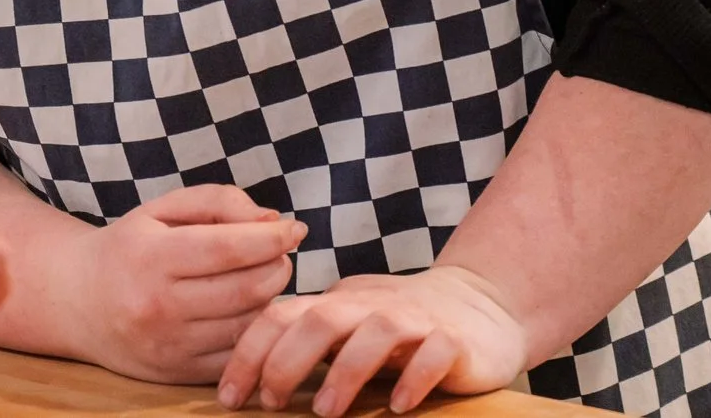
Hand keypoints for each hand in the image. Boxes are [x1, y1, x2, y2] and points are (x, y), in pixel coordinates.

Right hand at [63, 184, 306, 384]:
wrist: (79, 302)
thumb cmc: (130, 247)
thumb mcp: (162, 209)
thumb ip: (218, 202)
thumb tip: (271, 221)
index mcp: (150, 257)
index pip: (228, 248)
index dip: (270, 238)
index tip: (295, 229)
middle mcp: (157, 306)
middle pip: (246, 289)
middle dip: (277, 266)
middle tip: (277, 254)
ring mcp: (168, 346)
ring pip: (247, 325)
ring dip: (270, 299)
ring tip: (263, 278)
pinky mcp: (177, 374)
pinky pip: (237, 355)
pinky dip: (255, 332)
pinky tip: (250, 310)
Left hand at [218, 266, 526, 416]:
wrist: (481, 307)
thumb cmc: (401, 325)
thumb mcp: (348, 325)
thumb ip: (308, 339)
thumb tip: (251, 377)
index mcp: (338, 303)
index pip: (281, 315)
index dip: (249, 353)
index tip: (229, 397)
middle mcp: (371, 305)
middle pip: (321, 319)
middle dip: (287, 360)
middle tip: (270, 402)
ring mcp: (415, 319)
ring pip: (376, 332)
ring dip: (346, 371)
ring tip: (324, 411)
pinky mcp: (453, 339)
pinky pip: (433, 353)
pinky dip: (415, 377)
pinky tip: (398, 406)